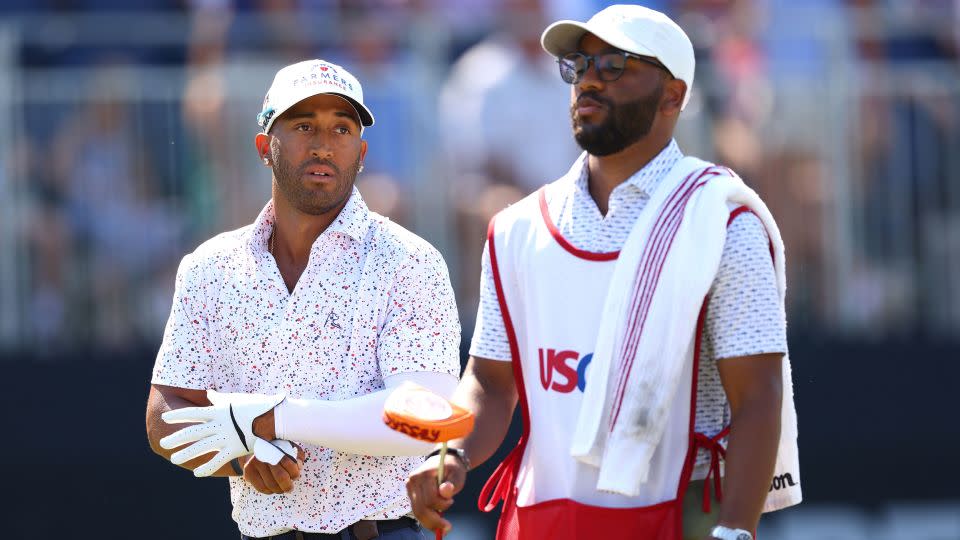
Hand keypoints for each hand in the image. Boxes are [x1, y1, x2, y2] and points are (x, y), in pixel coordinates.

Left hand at [159, 390, 284, 476]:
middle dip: (176, 438)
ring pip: (201, 448)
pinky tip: (196, 473)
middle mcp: (219, 425)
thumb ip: (219, 399)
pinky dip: (207, 468)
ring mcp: (225, 438)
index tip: (165, 418)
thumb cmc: (255, 405)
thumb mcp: (235, 399)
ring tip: (174, 459)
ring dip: (186, 454)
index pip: (193, 413)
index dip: (178, 416)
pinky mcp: (234, 449)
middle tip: (163, 443)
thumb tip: (208, 393)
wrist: (273, 418)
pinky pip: (217, 461)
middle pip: (193, 432)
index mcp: (218, 411)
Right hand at [241, 444, 305, 493]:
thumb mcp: (288, 446)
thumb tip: (299, 466)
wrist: (252, 446)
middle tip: (290, 488)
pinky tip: (273, 488)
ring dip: (279, 489)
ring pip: (271, 484)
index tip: (296, 476)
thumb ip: (297, 454)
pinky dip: (269, 491)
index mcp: (275, 446)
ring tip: (282, 489)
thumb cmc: (275, 448)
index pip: (289, 463)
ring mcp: (254, 464)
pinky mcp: (248, 472)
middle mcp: (264, 454)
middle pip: (280, 476)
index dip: (295, 473)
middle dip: (288, 485)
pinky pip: (261, 487)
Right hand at [406, 454, 466, 534]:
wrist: (443, 461)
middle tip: (447, 528)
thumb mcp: (457, 475)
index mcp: (423, 473)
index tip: (452, 502)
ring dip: (430, 522)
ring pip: (417, 512)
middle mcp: (412, 480)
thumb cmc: (452, 469)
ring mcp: (409, 487)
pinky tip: (435, 522)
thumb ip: (452, 484)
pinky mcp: (410, 493)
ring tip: (442, 526)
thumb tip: (445, 491)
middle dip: (434, 521)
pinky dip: (426, 518)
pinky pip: (416, 510)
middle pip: (421, 508)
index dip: (442, 505)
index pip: (430, 498)